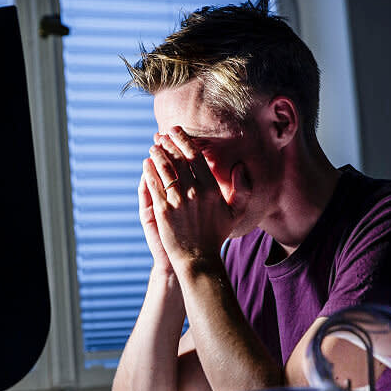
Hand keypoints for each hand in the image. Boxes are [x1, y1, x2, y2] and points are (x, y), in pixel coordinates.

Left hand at [142, 127, 251, 271]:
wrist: (198, 258)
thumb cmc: (216, 235)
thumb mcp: (235, 212)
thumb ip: (243, 188)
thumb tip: (241, 166)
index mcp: (211, 188)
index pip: (196, 156)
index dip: (184, 140)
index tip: (176, 131)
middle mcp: (195, 191)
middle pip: (178, 158)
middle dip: (168, 143)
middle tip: (161, 135)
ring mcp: (178, 200)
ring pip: (165, 168)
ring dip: (158, 153)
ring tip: (154, 146)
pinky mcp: (163, 210)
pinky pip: (154, 184)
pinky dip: (150, 170)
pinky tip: (147, 164)